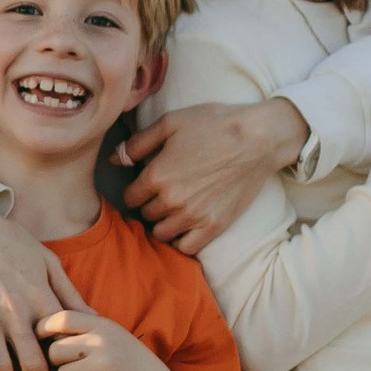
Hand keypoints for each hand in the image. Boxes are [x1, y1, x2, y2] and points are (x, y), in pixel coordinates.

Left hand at [35, 306, 171, 370]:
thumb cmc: (126, 361)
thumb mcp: (110, 335)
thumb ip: (84, 328)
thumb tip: (40, 325)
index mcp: (103, 325)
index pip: (63, 318)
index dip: (44, 326)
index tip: (37, 335)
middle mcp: (103, 341)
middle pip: (55, 351)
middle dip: (57, 363)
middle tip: (72, 367)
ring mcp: (104, 364)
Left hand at [119, 95, 306, 254]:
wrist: (257, 138)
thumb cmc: (213, 124)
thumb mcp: (170, 123)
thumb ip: (137, 144)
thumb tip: (113, 160)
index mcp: (156, 176)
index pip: (130, 196)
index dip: (137, 188)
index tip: (148, 181)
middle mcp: (172, 201)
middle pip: (145, 214)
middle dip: (150, 203)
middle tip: (164, 191)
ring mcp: (194, 216)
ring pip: (161, 232)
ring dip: (163, 222)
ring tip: (174, 208)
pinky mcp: (215, 226)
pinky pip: (186, 247)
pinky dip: (181, 239)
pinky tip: (186, 225)